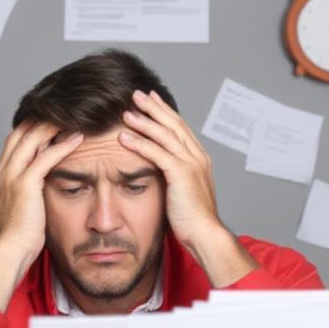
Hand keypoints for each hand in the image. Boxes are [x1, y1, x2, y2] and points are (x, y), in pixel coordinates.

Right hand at [0, 122, 82, 310]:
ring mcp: (12, 175)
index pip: (16, 138)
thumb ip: (33, 188)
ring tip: (76, 116)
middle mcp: (4, 170)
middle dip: (44, 117)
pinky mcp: (25, 184)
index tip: (55, 117)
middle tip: (68, 109)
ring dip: (55, 124)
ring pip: (33, 137)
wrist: (11, 251)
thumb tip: (49, 181)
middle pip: (23, 130)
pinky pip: (46, 156)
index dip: (34, 124)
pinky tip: (78, 138)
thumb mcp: (26, 205)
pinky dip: (63, 145)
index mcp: (2, 174)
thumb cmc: (21, 235)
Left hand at [119, 90, 257, 286]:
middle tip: (137, 94)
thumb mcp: (183, 191)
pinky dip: (139, 143)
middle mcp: (197, 156)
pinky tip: (124, 137)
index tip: (151, 100)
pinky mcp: (181, 174)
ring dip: (144, 121)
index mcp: (198, 159)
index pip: (180, 128)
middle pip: (173, 124)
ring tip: (126, 111)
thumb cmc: (192, 219)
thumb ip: (174, 177)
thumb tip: (159, 171)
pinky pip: (157, 153)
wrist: (205, 233)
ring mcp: (190, 163)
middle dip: (154, 108)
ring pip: (165, 134)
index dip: (165, 113)